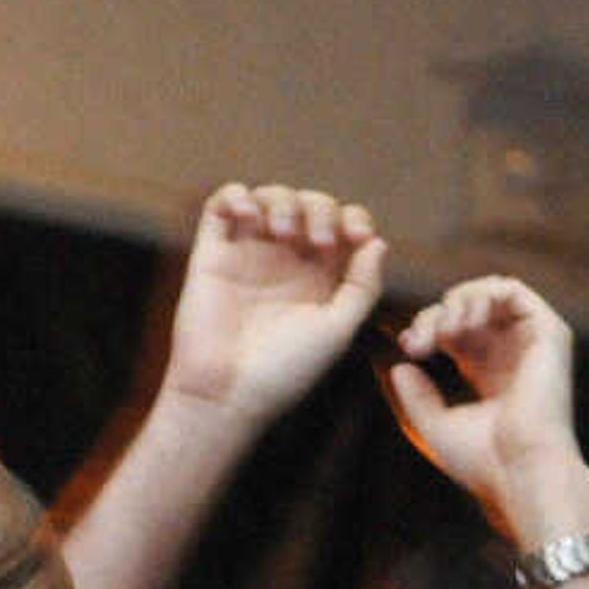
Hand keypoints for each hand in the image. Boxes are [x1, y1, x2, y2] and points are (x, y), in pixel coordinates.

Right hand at [162, 185, 386, 433]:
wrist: (226, 394)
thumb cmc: (284, 372)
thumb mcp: (338, 330)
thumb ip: (363, 286)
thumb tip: (376, 242)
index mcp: (319, 278)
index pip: (342, 225)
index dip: (353, 218)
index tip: (355, 237)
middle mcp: (285, 262)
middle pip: (310, 203)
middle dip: (320, 209)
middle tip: (318, 241)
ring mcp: (248, 255)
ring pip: (269, 197)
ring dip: (283, 201)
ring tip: (283, 233)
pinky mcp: (212, 253)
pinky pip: (221, 204)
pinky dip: (236, 195)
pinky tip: (249, 214)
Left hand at [382, 275, 588, 530]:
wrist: (520, 472)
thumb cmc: (482, 461)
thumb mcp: (435, 425)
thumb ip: (416, 394)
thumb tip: (398, 366)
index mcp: (490, 376)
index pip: (456, 332)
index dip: (428, 329)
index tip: (408, 347)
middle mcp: (513, 355)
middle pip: (469, 309)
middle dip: (434, 316)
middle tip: (418, 343)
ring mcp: (532, 342)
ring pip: (489, 293)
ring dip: (456, 302)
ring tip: (443, 333)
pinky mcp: (548, 332)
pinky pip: (512, 289)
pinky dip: (481, 295)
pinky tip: (462, 325)